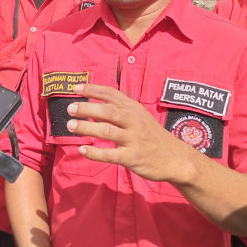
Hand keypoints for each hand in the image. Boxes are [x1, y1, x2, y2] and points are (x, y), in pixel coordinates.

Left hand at [66, 83, 192, 182]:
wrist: (176, 158)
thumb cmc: (152, 136)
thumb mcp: (140, 117)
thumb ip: (120, 110)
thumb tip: (94, 106)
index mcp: (134, 109)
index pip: (111, 94)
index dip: (92, 89)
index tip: (75, 89)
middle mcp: (133, 121)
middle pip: (108, 111)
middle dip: (87, 108)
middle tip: (70, 108)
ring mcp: (133, 139)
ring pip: (107, 130)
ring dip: (87, 127)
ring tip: (70, 126)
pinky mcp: (132, 157)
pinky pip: (110, 154)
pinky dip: (95, 152)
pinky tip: (83, 149)